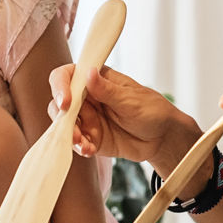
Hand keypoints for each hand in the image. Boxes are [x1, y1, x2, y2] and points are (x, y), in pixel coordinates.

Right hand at [47, 62, 185, 165]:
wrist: (162, 138)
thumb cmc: (151, 110)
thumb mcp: (131, 100)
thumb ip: (108, 90)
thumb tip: (89, 72)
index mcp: (96, 80)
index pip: (68, 76)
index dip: (61, 86)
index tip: (66, 101)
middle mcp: (87, 98)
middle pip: (60, 102)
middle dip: (62, 116)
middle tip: (72, 129)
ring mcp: (87, 118)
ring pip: (65, 124)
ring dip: (69, 134)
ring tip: (82, 144)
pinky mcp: (91, 137)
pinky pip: (77, 142)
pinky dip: (80, 147)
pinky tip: (89, 150)